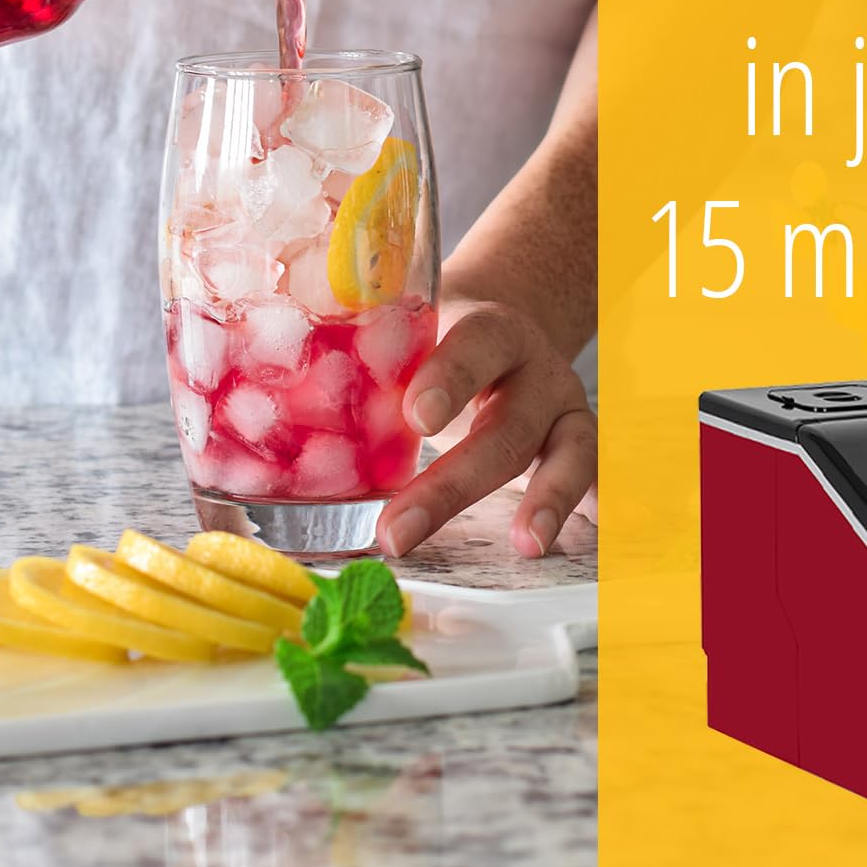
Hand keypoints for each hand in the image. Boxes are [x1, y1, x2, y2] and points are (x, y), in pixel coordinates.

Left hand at [375, 283, 597, 559]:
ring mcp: (562, 406)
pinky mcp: (577, 439)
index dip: (450, 378)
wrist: (502, 322)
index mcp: (489, 328)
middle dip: (453, 485)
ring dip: (548, 499)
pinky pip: (593, 471)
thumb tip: (273, 406)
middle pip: (506, 426)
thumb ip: (367, 356)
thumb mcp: (410, 326)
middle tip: (397, 530)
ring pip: (568, 451)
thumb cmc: (439, 334)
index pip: (475, 346)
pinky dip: (593, 501)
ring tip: (527, 544)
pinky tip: (586, 535)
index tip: (416, 416)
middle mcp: (534, 367)